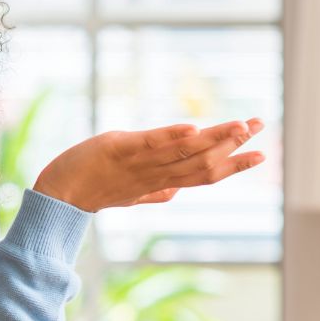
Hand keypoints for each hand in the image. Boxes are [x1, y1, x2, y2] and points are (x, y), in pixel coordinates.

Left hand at [32, 118, 264, 212]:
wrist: (57, 196)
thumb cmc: (92, 189)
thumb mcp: (127, 193)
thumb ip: (153, 192)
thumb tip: (174, 193)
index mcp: (160, 184)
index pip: (204, 176)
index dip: (234, 166)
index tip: (262, 154)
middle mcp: (154, 175)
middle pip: (201, 163)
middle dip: (233, 144)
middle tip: (261, 125)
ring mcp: (137, 163)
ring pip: (183, 153)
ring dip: (213, 138)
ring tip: (240, 124)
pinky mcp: (117, 149)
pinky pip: (148, 144)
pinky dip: (171, 136)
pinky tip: (192, 128)